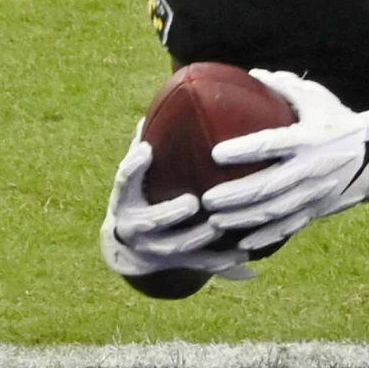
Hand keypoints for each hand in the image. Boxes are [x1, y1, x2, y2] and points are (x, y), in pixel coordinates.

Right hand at [99, 121, 252, 280]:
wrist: (130, 247)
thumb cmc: (140, 196)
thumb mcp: (134, 176)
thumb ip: (144, 146)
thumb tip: (163, 103)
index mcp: (125, 199)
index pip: (123, 181)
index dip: (132, 168)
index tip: (146, 150)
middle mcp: (136, 226)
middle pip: (151, 222)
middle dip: (170, 214)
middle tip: (193, 202)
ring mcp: (155, 248)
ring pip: (176, 247)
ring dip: (198, 238)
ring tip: (220, 226)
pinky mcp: (176, 263)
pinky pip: (200, 264)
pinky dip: (221, 261)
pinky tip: (244, 255)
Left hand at [201, 71, 368, 252]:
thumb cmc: (341, 121)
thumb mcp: (318, 98)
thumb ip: (285, 86)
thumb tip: (252, 74)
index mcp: (310, 138)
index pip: (272, 144)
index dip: (243, 150)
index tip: (215, 154)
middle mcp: (313, 168)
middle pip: (269, 186)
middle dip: (236, 195)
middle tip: (206, 199)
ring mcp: (316, 192)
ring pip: (276, 210)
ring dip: (244, 218)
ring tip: (215, 221)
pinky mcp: (319, 209)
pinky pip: (290, 226)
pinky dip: (266, 237)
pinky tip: (243, 244)